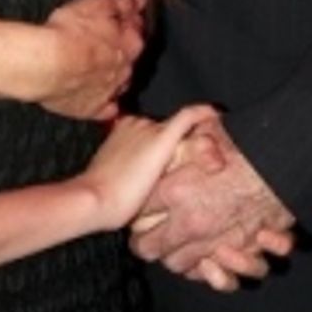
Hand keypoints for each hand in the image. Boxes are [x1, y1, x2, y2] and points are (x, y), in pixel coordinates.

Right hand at [39, 0, 146, 119]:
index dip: (127, 26)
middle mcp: (124, 70)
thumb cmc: (67, 33)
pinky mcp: (91, 109)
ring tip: (96, 70)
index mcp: (129, 44)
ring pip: (118, 85)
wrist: (46, 65)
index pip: (137, 33)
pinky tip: (97, 99)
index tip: (118, 22)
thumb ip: (120, 2)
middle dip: (120, 53)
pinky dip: (104, 106)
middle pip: (128, 61)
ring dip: (112, 77)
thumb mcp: (95, 4)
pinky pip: (104, 110)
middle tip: (102, 45)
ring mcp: (109, 92)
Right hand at [85, 105, 217, 231]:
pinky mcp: (161, 138)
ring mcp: (148, 129)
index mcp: (123, 130)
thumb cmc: (100, 197)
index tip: (168, 160)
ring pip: (177, 130)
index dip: (162, 145)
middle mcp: (136, 123)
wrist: (95, 199)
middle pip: (165, 130)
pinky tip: (216, 113)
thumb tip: (139, 179)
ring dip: (192, 142)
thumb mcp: (113, 178)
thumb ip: (129, 170)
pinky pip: (188, 117)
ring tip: (209, 155)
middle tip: (197, 161)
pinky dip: (203, 113)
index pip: (150, 132)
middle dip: (177, 146)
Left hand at [130, 118, 294, 277]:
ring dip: (172, 259)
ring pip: (176, 264)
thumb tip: (174, 132)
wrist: (287, 166)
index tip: (133, 208)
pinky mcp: (237, 253)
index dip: (133, 210)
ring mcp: (213, 242)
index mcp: (177, 190)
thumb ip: (187, 139)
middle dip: (144, 242)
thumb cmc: (249, 147)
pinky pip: (212, 277)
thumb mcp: (211, 133)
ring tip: (170, 250)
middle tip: (142, 238)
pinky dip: (207, 274)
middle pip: (148, 245)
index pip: (138, 210)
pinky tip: (203, 263)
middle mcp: (190, 222)